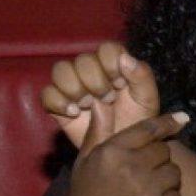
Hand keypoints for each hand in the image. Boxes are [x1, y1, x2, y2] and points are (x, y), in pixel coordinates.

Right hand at [40, 41, 159, 148]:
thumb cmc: (137, 121)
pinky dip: (58, 101)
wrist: (122, 148)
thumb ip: (142, 76)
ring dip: (75, 88)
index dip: (111, 64)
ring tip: (88, 105)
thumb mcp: (147, 99)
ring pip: (60, 71)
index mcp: (115, 64)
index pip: (106, 48)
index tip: (120, 83)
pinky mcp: (58, 104)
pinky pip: (47, 94)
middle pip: (82, 60)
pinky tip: (74, 112)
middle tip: (108, 99)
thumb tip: (125, 58)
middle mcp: (91, 71)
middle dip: (96, 81)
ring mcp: (73, 86)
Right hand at [57, 99, 188, 195]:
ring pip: (174, 173)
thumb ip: (98, 131)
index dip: (166, 123)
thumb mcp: (85, 162)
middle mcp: (131, 169)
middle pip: (164, 151)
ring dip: (165, 179)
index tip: (182, 118)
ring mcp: (147, 192)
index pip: (148, 130)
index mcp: (112, 153)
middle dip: (157, 159)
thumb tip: (103, 102)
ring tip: (146, 188)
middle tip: (143, 171)